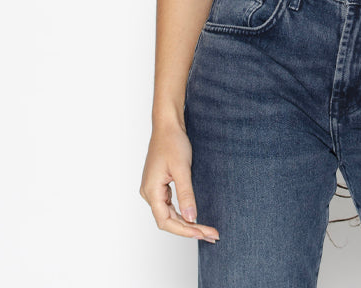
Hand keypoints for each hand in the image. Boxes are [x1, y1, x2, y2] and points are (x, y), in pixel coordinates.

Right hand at [139, 122, 219, 242]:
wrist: (167, 125)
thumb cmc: (172, 142)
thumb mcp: (182, 169)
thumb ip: (186, 194)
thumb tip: (190, 217)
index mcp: (151, 191)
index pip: (166, 221)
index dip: (184, 230)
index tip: (203, 233)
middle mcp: (149, 193)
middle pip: (168, 221)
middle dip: (189, 229)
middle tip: (211, 234)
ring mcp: (154, 189)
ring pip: (169, 214)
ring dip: (187, 223)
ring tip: (206, 230)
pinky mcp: (160, 185)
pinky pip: (170, 205)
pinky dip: (183, 212)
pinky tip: (193, 216)